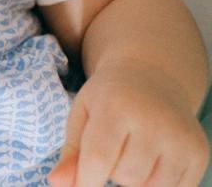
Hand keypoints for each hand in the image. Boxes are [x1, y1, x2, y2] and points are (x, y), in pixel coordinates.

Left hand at [48, 57, 208, 186]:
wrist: (152, 77)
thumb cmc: (108, 98)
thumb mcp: (82, 114)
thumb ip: (70, 152)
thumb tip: (56, 183)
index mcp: (116, 105)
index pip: (98, 158)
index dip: (85, 181)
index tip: (81, 186)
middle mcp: (154, 120)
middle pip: (126, 177)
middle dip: (112, 172)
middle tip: (113, 149)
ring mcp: (181, 138)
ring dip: (135, 180)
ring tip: (132, 153)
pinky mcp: (199, 152)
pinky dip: (157, 183)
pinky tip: (152, 160)